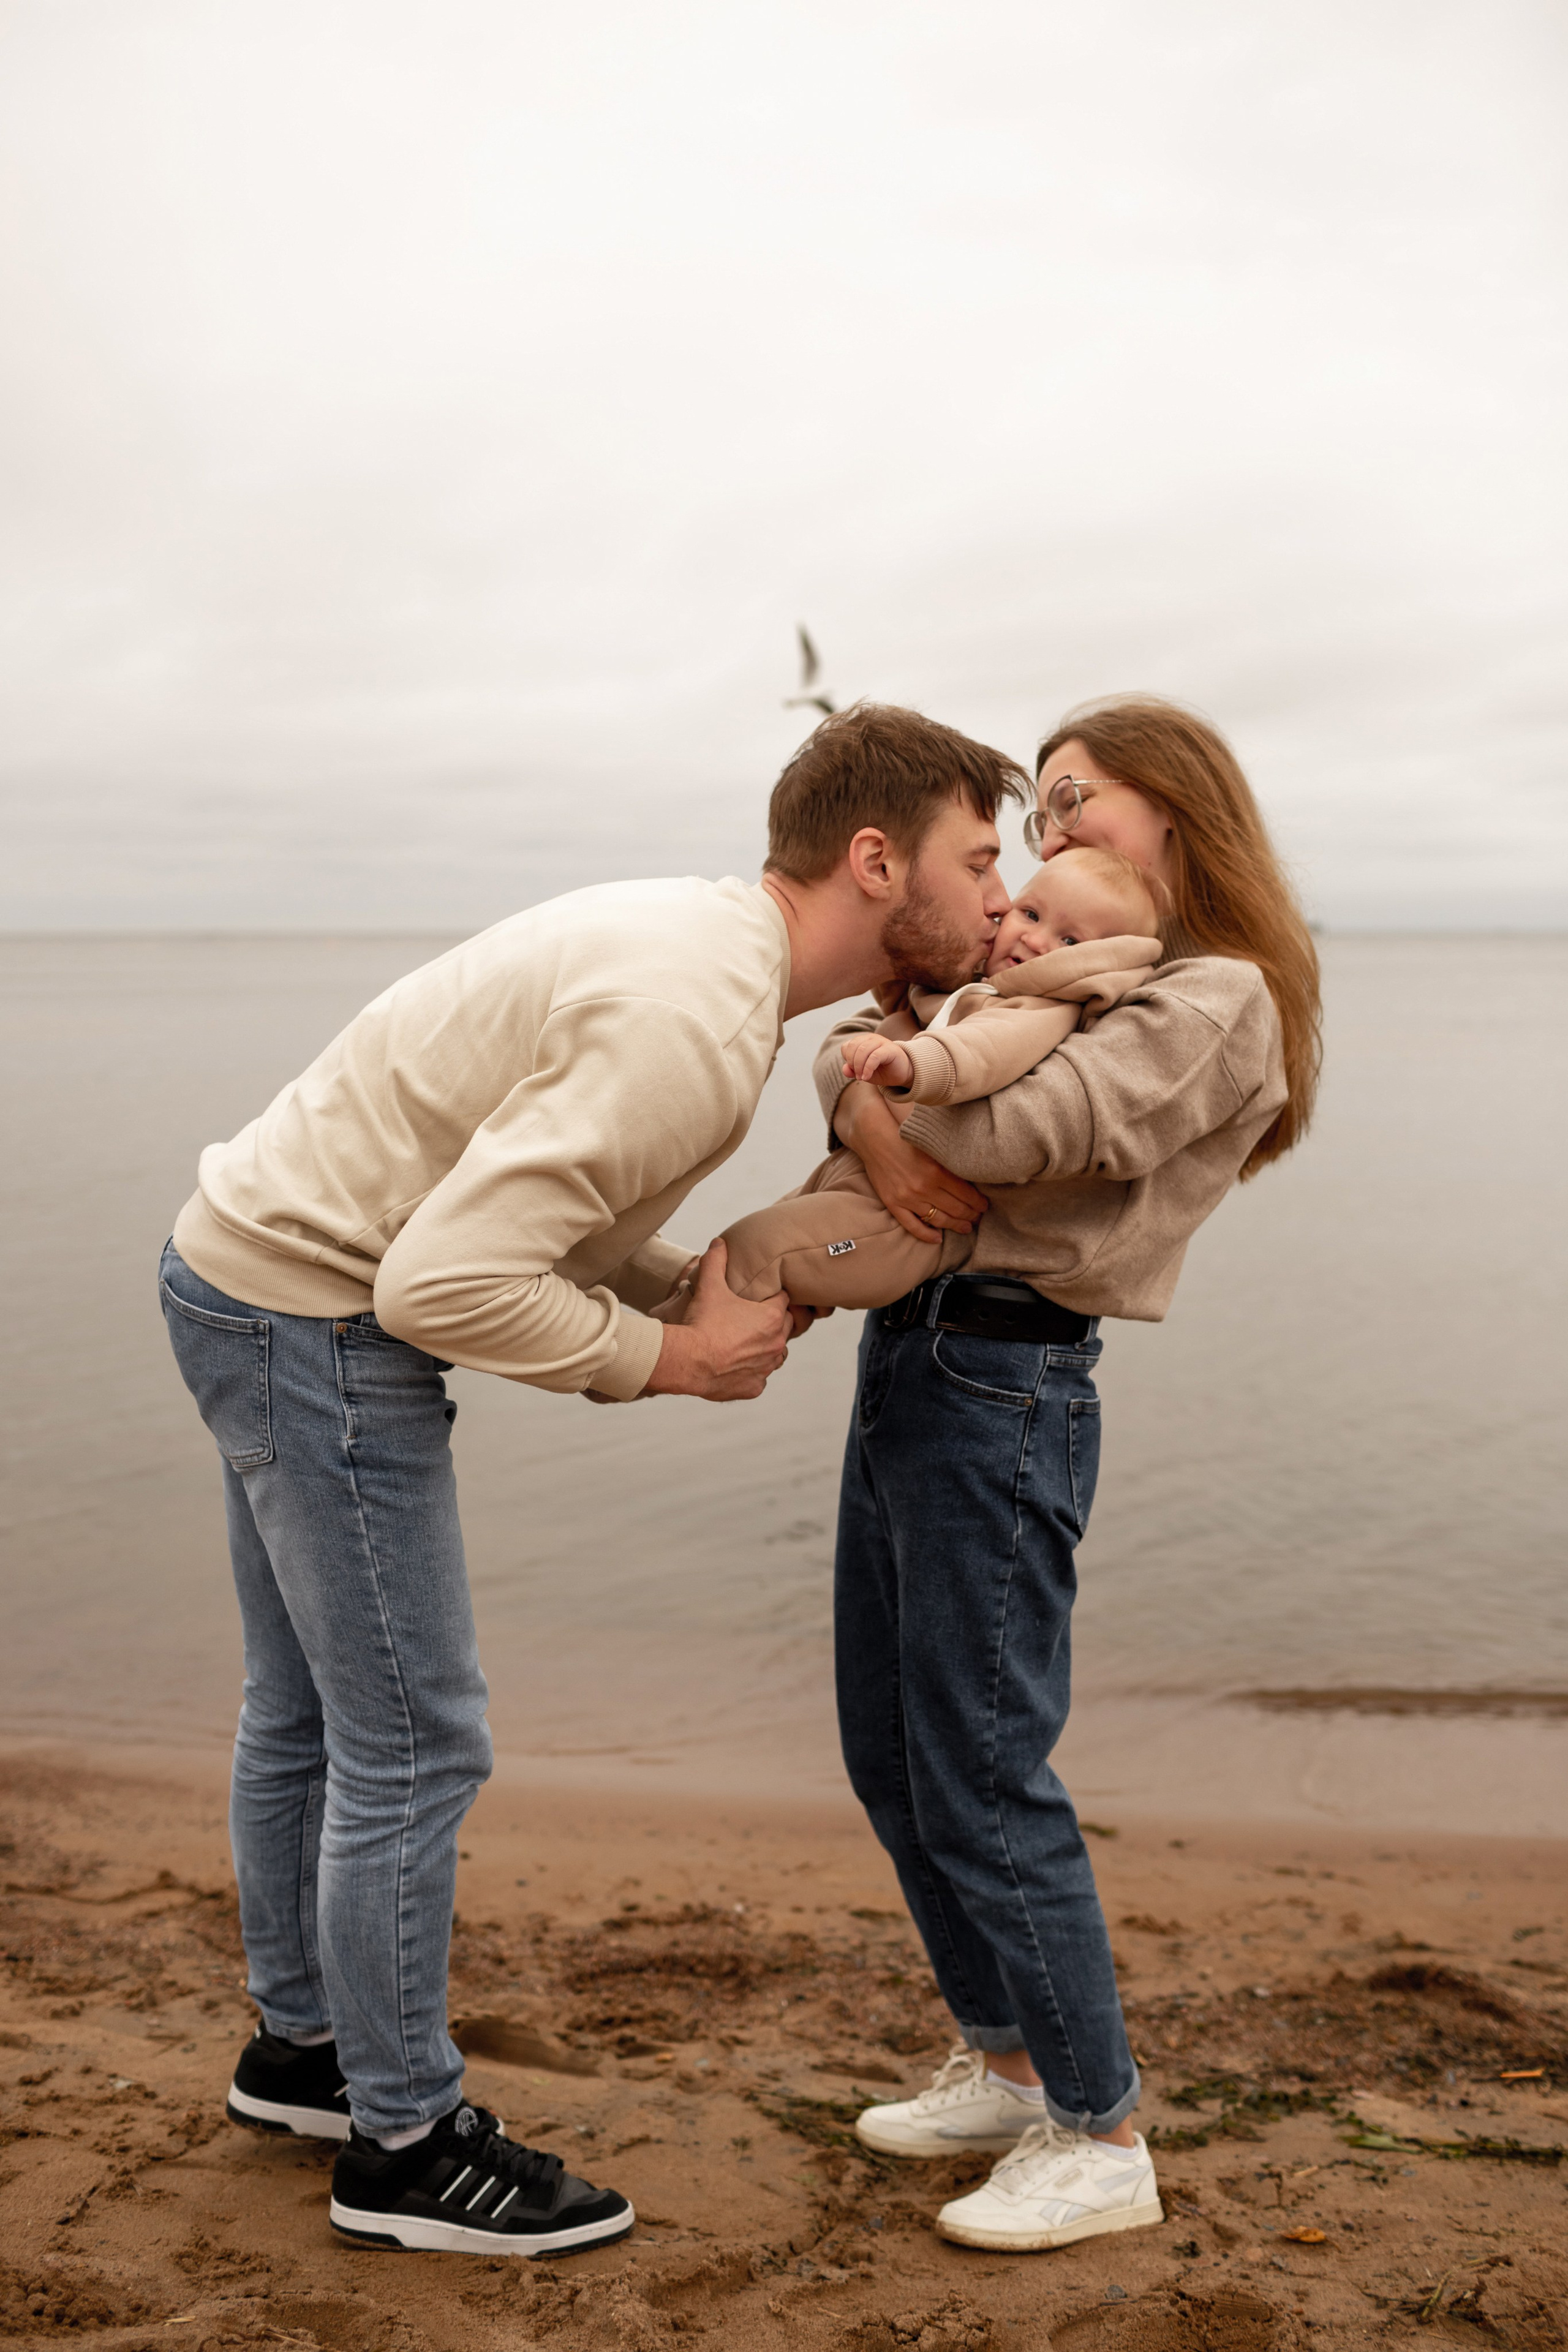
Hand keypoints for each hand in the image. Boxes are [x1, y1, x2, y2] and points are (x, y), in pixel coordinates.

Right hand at [641, 1239, 793, 1400]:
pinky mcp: (754, 1387)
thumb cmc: (702, 1322)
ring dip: (765, 1348)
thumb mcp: (709, 1286)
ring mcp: (766, 1367)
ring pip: (776, 1354)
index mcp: (772, 1317)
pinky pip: (759, 1378)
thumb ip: (716, 1261)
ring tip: (744, 1342)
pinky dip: (750, 1372)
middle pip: (784, 1327)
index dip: (770, 1297)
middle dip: (771, 1322)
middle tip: (748, 1319)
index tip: (757, 1297)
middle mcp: (776, 1343)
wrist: (688, 1360)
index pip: (783, 1300)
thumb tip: (718, 1242)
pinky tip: (735, 1366)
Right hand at [836, 1083, 987, 1244]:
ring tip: (966, 1228)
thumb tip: (973, 1176)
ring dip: (955, 1226)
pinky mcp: (893, 1204)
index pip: (966, 1194)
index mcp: (937, 1171)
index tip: (985, 1206)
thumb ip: (950, 1162)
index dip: (979, 1203)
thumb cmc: (906, 1138)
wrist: (875, 1139)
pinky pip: (913, 1226)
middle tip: (978, 1218)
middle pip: (956, 1209)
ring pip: (938, 1220)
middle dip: (971, 1216)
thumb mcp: (933, 1146)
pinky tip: (938, 1239)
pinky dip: (927, 1235)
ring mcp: (908, 1198)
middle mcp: (924, 1188)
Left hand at [841, 1035, 914, 1088]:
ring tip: (862, 1078)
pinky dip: (867, 1068)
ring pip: (862, 1051)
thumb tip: (845, 1069)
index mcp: (863, 1041)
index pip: (847, 1047)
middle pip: (853, 1047)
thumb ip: (853, 1071)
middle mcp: (871, 1039)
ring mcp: (881, 1042)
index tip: (854, 1071)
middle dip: (852, 1064)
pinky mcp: (890, 1049)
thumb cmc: (883, 1071)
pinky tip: (867, 1077)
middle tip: (858, 1076)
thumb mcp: (864, 1073)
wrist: (903, 1073)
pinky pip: (874, 1056)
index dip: (847, 1060)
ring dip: (859, 1067)